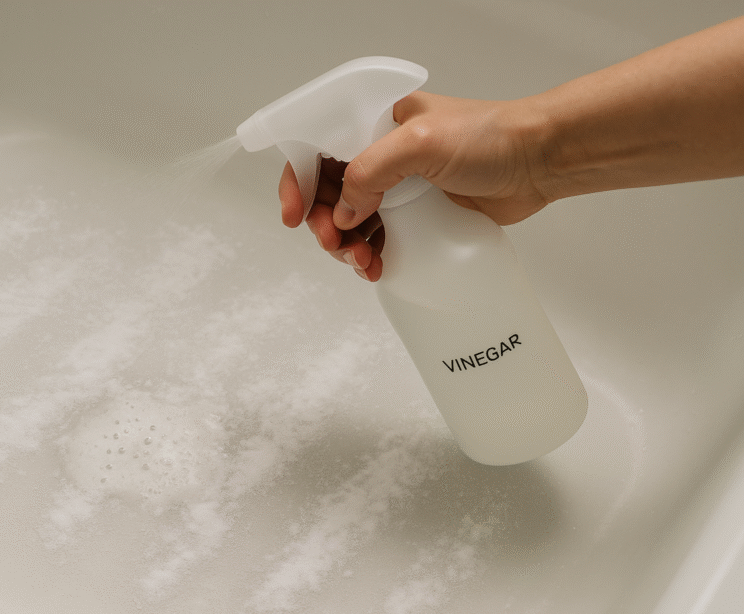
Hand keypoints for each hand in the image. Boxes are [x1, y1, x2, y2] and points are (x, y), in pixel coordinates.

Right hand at [280, 92, 550, 281]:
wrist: (540, 162)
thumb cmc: (488, 138)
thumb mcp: (421, 143)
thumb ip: (373, 171)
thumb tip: (346, 211)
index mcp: (374, 124)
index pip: (318, 150)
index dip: (299, 183)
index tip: (293, 216)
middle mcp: (381, 154)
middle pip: (330, 194)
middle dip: (325, 223)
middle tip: (338, 244)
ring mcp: (399, 187)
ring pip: (352, 222)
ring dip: (346, 246)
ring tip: (362, 262)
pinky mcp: (418, 215)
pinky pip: (380, 239)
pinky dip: (371, 255)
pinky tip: (376, 268)